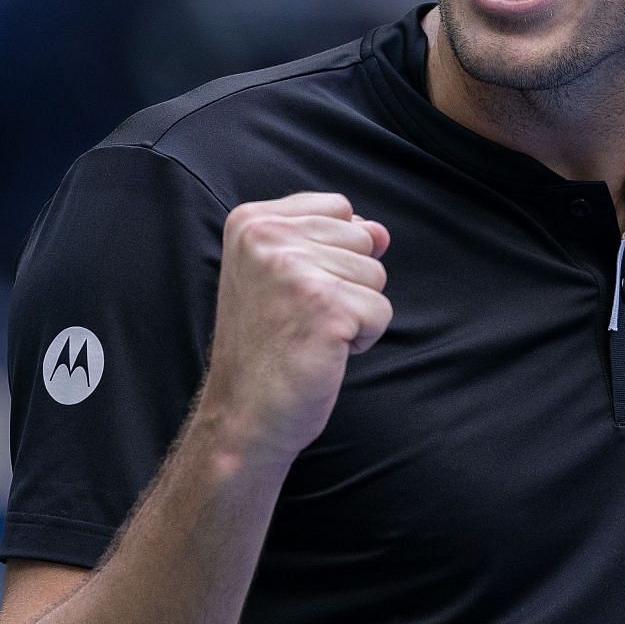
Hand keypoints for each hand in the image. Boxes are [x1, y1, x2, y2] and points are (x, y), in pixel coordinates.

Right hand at [198, 192, 390, 468]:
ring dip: (354, 312)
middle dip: (347, 283)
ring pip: (376, 274)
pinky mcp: (325, 306)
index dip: (332, 253)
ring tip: (309, 334)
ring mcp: (295, 269)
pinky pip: (381, 311)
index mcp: (251, 221)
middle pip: (362, 238)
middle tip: (299, 318)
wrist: (243, 415)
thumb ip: (331, 241)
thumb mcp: (286, 277)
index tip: (291, 291)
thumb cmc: (266, 348)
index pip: (338, 207)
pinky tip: (322, 352)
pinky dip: (362, 339)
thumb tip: (379, 231)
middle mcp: (267, 236)